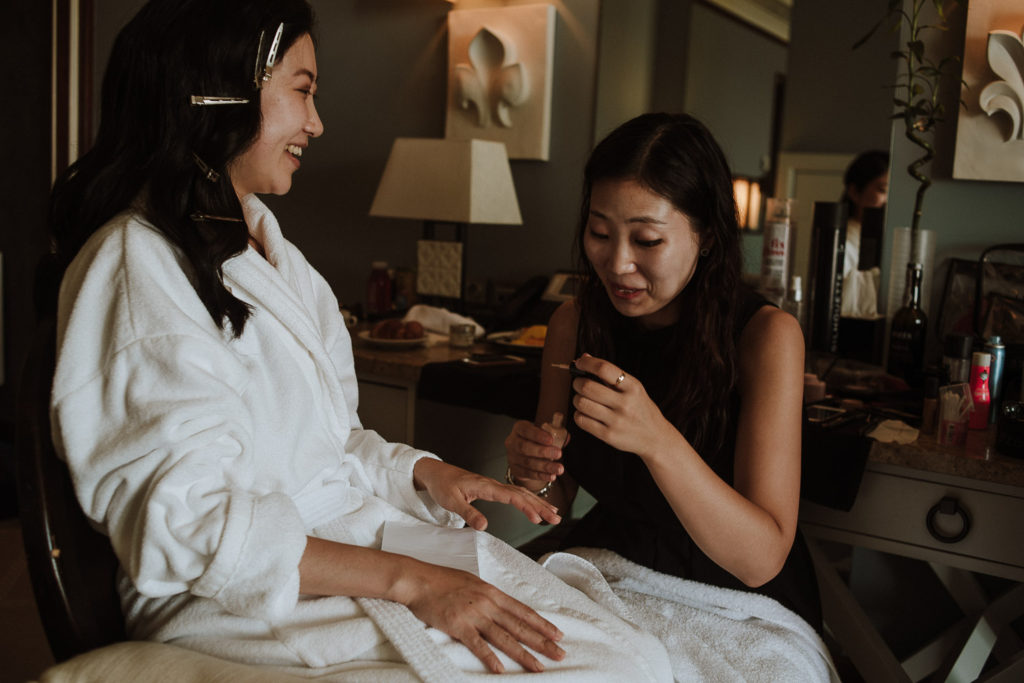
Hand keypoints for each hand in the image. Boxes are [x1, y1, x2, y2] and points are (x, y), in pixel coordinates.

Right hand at [399, 560, 565, 672]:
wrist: (420, 580)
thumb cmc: (443, 580)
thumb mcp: (472, 583)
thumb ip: (488, 597)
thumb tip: (502, 608)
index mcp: (492, 592)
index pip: (523, 611)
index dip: (542, 624)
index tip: (558, 634)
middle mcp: (488, 603)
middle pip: (520, 626)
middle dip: (542, 641)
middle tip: (560, 653)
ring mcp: (474, 615)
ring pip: (504, 637)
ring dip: (524, 654)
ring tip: (539, 666)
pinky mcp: (458, 625)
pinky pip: (477, 645)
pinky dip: (490, 657)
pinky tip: (501, 669)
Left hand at [413, 458, 560, 529]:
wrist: (436, 472)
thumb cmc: (442, 485)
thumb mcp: (451, 502)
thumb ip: (468, 513)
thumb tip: (485, 526)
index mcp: (485, 486)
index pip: (512, 496)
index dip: (526, 507)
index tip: (538, 518)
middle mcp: (493, 485)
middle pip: (522, 494)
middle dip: (540, 506)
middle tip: (557, 518)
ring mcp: (494, 486)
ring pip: (521, 493)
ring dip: (538, 503)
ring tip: (554, 513)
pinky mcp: (492, 489)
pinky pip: (515, 494)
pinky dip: (529, 500)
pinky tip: (536, 506)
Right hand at [504, 413, 568, 486]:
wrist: (526, 454)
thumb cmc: (537, 440)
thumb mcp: (544, 433)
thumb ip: (555, 434)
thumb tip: (566, 438)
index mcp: (519, 428)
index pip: (525, 430)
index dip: (537, 435)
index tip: (551, 440)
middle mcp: (512, 442)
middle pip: (524, 447)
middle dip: (542, 451)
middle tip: (558, 454)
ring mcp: (512, 457)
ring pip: (528, 462)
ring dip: (545, 466)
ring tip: (559, 468)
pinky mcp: (515, 470)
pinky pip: (528, 474)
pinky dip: (541, 475)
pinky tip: (552, 476)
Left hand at [570, 354, 672, 458]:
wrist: (656, 437)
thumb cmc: (640, 409)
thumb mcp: (633, 389)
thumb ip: (610, 374)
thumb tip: (584, 358)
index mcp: (633, 387)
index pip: (604, 369)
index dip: (586, 364)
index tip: (579, 363)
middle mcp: (625, 403)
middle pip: (587, 387)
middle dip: (577, 382)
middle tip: (579, 384)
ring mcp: (617, 421)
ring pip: (581, 403)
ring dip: (577, 399)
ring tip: (583, 399)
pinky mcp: (608, 436)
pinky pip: (582, 420)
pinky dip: (579, 414)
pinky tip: (586, 413)